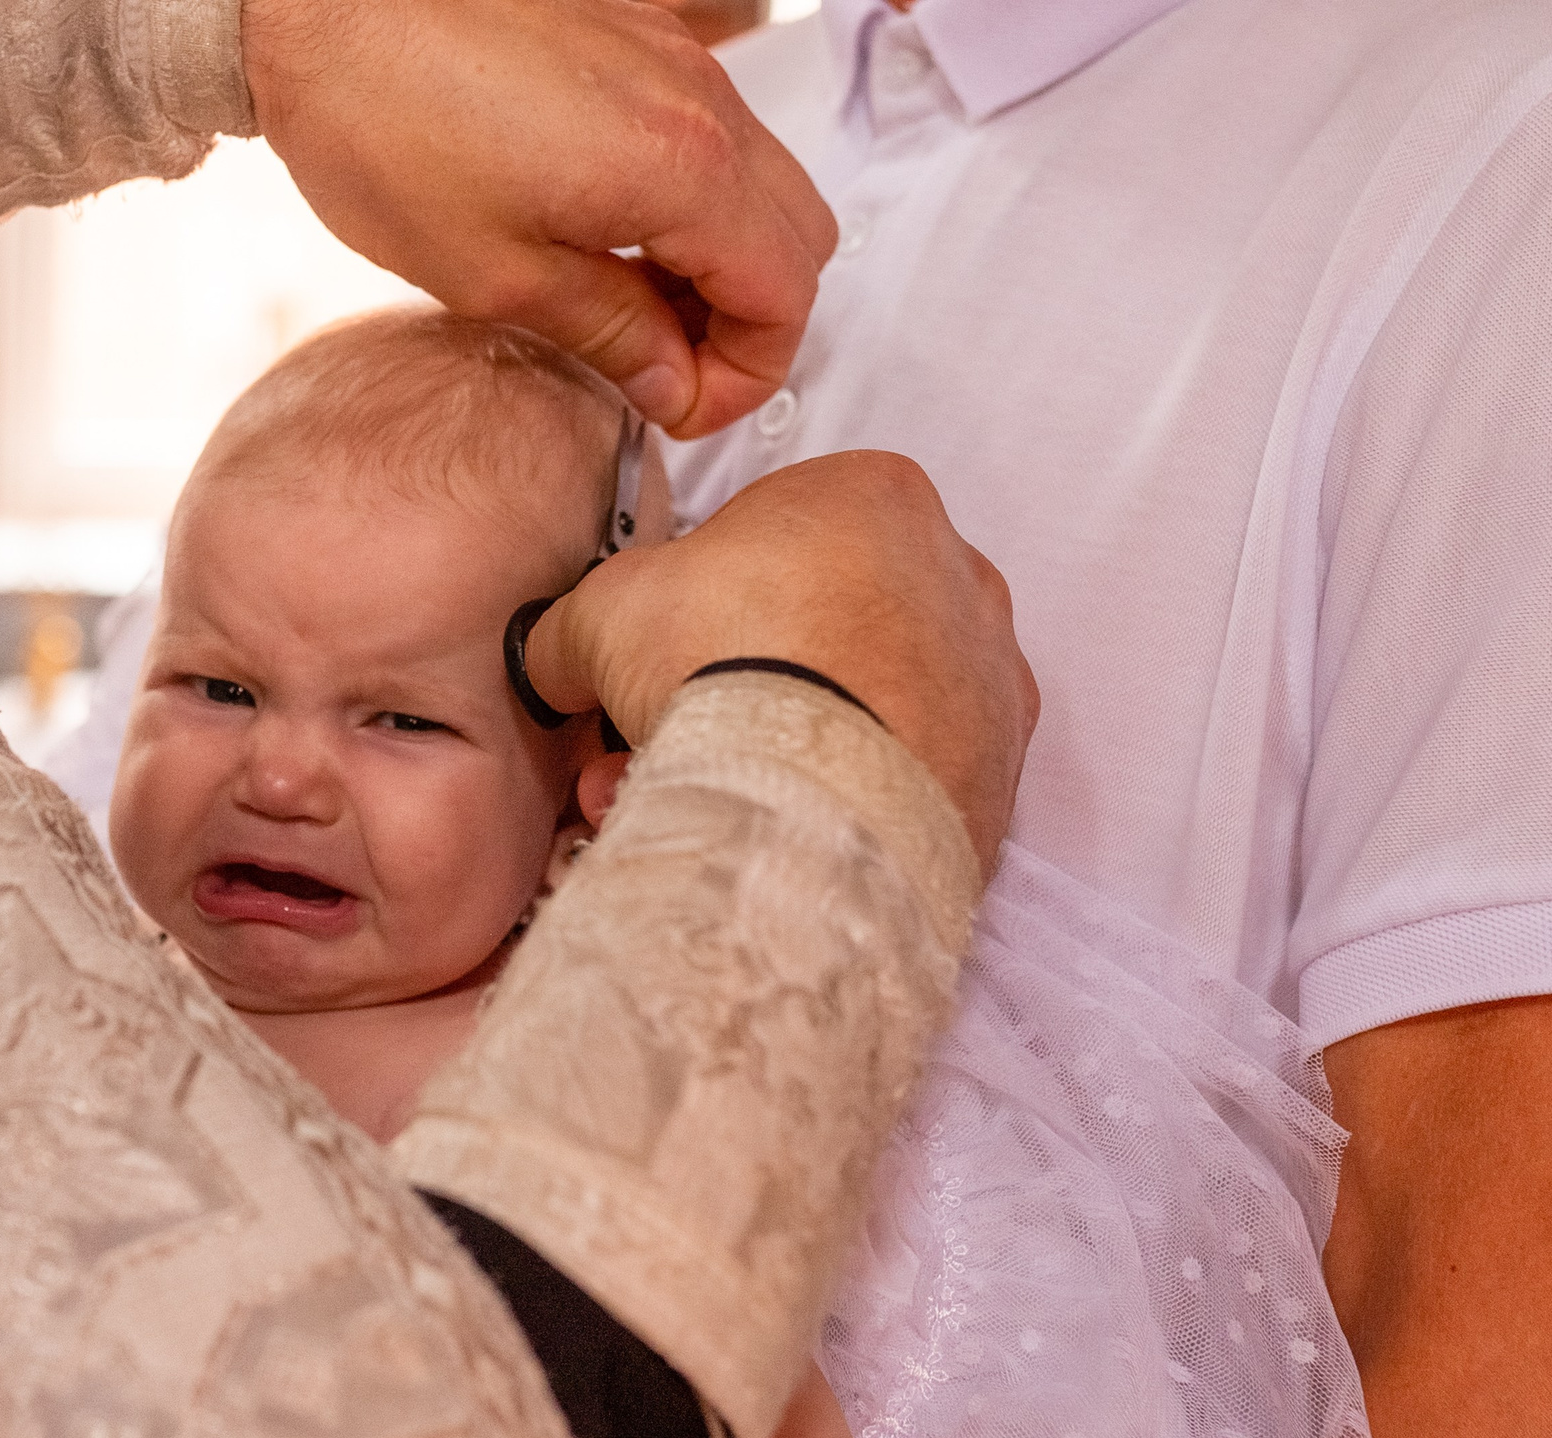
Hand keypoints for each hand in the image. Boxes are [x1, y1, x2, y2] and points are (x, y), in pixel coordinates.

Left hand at [242, 0, 836, 437]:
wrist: (319, 9)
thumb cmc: (385, 126)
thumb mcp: (496, 276)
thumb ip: (612, 336)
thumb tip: (675, 387)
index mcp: (681, 168)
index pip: (786, 295)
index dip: (747, 376)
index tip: (682, 411)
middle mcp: (702, 101)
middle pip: (798, 238)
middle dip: (749, 321)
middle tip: (667, 370)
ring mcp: (676, 58)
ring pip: (761, 184)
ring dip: (720, 261)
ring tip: (631, 309)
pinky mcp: (639, 36)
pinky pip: (712, 133)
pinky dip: (692, 200)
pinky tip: (610, 235)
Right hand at [521, 451, 1037, 872]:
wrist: (814, 793)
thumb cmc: (722, 660)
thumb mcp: (603, 610)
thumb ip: (576, 626)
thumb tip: (554, 661)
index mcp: (874, 494)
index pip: (776, 535)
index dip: (700, 599)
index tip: (662, 656)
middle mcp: (955, 573)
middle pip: (825, 625)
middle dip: (740, 683)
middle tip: (669, 742)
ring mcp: (986, 677)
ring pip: (865, 708)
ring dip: (785, 747)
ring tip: (709, 799)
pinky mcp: (997, 773)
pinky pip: (901, 781)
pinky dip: (843, 801)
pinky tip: (780, 830)